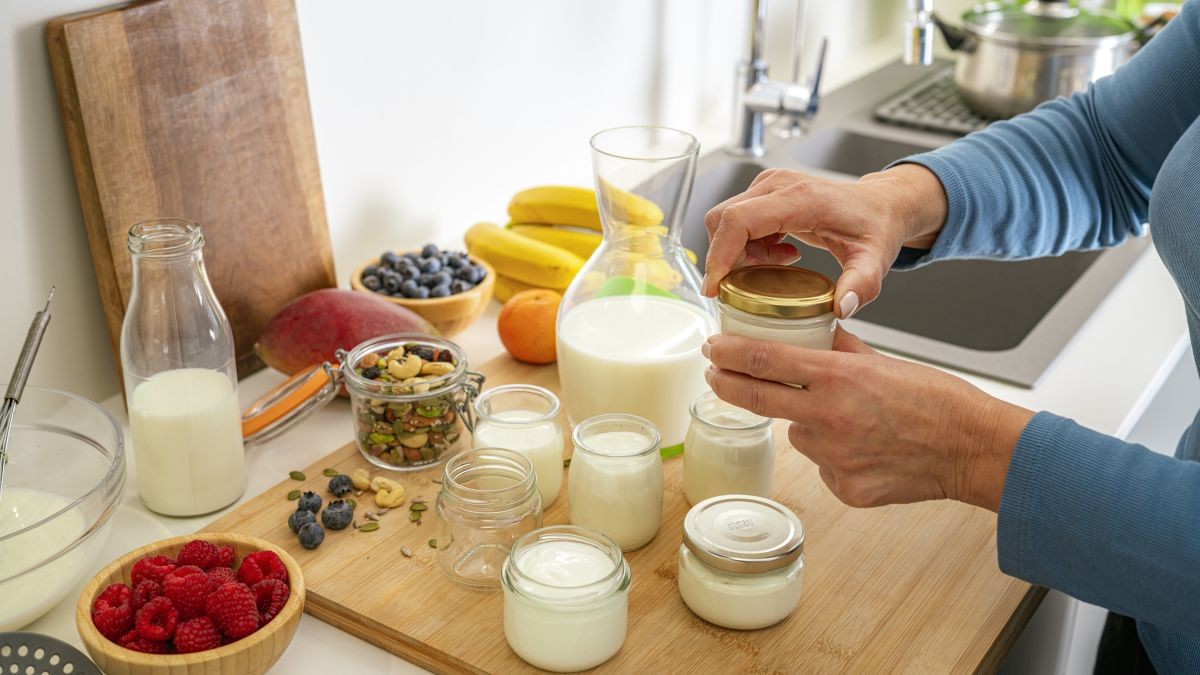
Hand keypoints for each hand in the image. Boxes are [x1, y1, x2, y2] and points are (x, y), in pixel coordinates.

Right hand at [702, 164, 947, 317]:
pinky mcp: (766, 192)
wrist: (881, 204)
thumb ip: (861, 284)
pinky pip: (737, 220)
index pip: (738, 221)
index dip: (719, 255)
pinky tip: (779, 256)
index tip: (716, 288)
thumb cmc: (876, 227)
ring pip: (726, 221)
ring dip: (739, 253)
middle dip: (726, 258)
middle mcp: (777, 185)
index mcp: (798, 198)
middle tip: (753, 284)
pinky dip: (747, 245)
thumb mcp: (875, 259)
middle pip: (722, 220)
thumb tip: (842, 307)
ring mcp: (768, 185)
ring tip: (774, 270)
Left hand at [702, 329, 1033, 510]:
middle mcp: (828, 417)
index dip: (730, 355)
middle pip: (758, 399)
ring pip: (799, 436)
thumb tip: (818, 338)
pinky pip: (824, 466)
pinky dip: (836, 456)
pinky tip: (868, 450)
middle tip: (717, 377)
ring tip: (855, 423)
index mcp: (838, 378)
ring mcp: (833, 457)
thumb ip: (843, 351)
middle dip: (729, 386)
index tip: (711, 350)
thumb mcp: (884, 362)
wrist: (970, 448)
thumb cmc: (937, 402)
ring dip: (810, 425)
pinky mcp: (843, 487)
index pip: (765, 360)